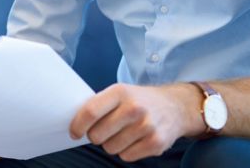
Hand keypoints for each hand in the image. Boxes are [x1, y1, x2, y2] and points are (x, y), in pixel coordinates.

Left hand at [70, 83, 202, 161]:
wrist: (175, 107)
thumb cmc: (139, 101)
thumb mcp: (119, 92)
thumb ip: (98, 104)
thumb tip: (75, 122)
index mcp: (120, 92)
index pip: (90, 112)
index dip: (78, 125)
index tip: (74, 132)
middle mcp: (134, 108)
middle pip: (97, 135)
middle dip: (96, 136)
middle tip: (105, 130)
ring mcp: (147, 126)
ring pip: (110, 148)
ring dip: (112, 144)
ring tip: (123, 133)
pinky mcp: (156, 143)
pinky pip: (126, 156)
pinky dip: (126, 152)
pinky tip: (135, 140)